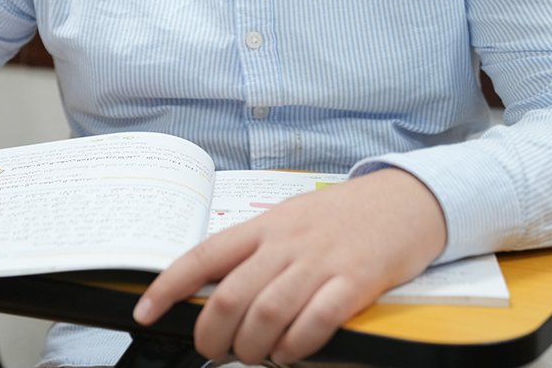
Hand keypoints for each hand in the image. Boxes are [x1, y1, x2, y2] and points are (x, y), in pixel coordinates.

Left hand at [133, 167, 446, 364]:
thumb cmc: (344, 216)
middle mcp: (287, 242)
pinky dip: (296, 345)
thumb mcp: (290, 219)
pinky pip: (316, 321)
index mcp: (265, 225)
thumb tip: (216, 290)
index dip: (168, 287)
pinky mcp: (355, 281)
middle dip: (214, 334)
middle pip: (232, 297)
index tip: (145, 313)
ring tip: (256, 355)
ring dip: (253, 346)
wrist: (405, 200)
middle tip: (216, 350)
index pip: (204, 256)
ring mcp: (321, 261)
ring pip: (267, 313)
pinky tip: (291, 352)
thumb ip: (257, 251)